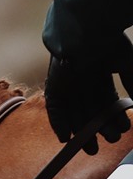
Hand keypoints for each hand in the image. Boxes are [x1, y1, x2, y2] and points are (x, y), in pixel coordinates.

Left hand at [44, 37, 132, 153]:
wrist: (90, 30)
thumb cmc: (110, 44)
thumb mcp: (128, 65)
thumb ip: (132, 84)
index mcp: (100, 74)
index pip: (106, 102)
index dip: (113, 118)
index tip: (123, 131)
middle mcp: (82, 81)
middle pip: (89, 110)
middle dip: (98, 129)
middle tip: (108, 144)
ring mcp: (67, 83)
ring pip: (74, 113)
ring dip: (82, 131)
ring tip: (91, 148)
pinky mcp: (54, 85)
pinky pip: (55, 108)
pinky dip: (59, 123)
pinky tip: (66, 139)